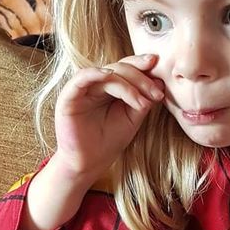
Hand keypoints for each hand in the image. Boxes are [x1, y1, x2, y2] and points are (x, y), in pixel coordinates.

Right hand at [53, 53, 163, 180]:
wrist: (90, 163)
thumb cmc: (109, 141)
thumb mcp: (133, 118)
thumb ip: (144, 100)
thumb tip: (161, 81)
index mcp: (111, 86)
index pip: (127, 68)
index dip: (142, 66)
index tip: (159, 70)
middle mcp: (97, 84)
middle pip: (120, 68)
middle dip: (140, 79)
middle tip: (156, 94)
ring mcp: (83, 89)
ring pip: (106, 74)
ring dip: (127, 84)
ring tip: (142, 103)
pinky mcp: (69, 96)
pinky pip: (80, 78)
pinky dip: (95, 73)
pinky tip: (109, 76)